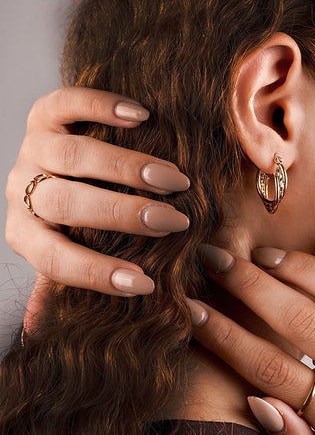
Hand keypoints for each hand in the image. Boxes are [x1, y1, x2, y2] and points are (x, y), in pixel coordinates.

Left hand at [5, 87, 189, 332]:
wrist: (51, 166)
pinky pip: (67, 103)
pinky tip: (142, 117)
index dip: (97, 275)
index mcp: (25, 233)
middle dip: (123, 214)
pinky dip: (103, 107)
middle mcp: (22, 190)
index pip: (55, 260)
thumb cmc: (70, 223)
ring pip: (73, 155)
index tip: (145, 285)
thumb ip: (56, 285)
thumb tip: (38, 331)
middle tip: (173, 221)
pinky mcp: (44, 114)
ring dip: (127, 167)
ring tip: (173, 178)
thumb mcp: (63, 254)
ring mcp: (32, 148)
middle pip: (67, 203)